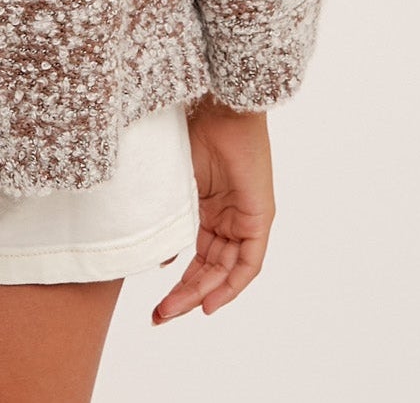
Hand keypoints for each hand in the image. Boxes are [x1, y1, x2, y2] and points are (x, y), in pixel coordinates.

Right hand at [151, 93, 274, 324]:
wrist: (216, 103)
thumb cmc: (191, 128)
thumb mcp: (174, 181)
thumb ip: (169, 217)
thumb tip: (159, 256)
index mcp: (207, 208)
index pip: (198, 257)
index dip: (180, 283)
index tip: (159, 303)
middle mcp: (228, 218)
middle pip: (210, 269)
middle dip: (186, 295)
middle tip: (161, 316)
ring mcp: (244, 218)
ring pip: (226, 271)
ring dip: (202, 294)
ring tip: (175, 311)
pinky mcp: (260, 217)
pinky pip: (249, 262)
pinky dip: (232, 285)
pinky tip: (211, 302)